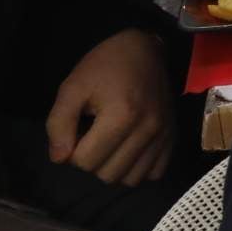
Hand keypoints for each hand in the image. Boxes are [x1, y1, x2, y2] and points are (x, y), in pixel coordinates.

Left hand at [43, 27, 173, 185]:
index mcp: (121, 115)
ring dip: (114, 168)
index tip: (77, 131)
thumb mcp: (72, 87)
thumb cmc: (104, 66)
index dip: (72, 151)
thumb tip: (60, 159)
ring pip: (130, 179)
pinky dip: (138, 169)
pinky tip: (129, 151)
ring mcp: (163, 136)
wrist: (145, 50)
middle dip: (92, 161)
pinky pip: (154, 174)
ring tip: (110, 145)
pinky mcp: (172, 138)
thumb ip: (59, 124)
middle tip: (92, 137)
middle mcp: (147, 130)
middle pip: (108, 174)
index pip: (85, 161)